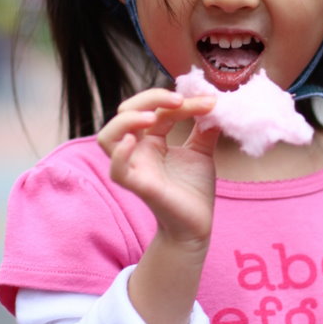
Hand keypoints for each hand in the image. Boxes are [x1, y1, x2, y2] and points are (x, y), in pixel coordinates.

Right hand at [97, 88, 218, 245]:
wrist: (197, 225)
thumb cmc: (193, 190)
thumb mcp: (202, 151)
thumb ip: (205, 127)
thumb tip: (214, 103)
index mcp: (151, 139)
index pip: (158, 108)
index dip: (181, 101)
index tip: (210, 102)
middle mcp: (138, 150)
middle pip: (125, 112)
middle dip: (150, 98)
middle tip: (179, 100)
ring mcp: (134, 167)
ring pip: (108, 137)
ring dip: (127, 120)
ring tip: (152, 116)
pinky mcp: (138, 186)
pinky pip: (117, 170)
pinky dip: (120, 154)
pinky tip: (133, 142)